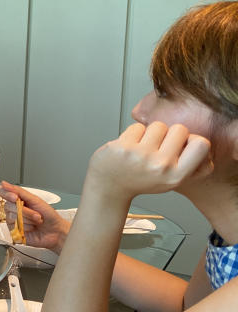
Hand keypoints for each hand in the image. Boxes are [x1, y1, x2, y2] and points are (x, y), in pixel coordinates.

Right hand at [0, 182, 70, 253]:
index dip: (6, 194)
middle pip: (8, 206)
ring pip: (12, 217)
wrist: (56, 231)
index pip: (2, 192)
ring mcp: (13, 221)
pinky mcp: (14, 231)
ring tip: (36, 221)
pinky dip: (26, 227)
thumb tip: (4, 184)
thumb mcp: (35, 200)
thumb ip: (19, 191)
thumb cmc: (49, 216)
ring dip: (28, 219)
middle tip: (36, 213)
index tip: (15, 197)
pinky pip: (14, 227)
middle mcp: (13, 209)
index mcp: (17, 200)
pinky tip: (32, 228)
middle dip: (25, 210)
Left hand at [87, 122, 212, 199]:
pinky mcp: (124, 146)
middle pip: (180, 129)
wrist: (108, 186)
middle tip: (158, 146)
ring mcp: (141, 155)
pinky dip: (134, 133)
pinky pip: (138, 126)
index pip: (202, 144)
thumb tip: (197, 139)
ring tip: (143, 147)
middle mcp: (161, 166)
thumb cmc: (140, 179)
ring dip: (151, 132)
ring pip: (158, 125)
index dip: (192, 140)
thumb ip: (186, 162)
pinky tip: (129, 146)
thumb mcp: (170, 179)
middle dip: (170, 133)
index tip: (181, 145)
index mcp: (176, 176)